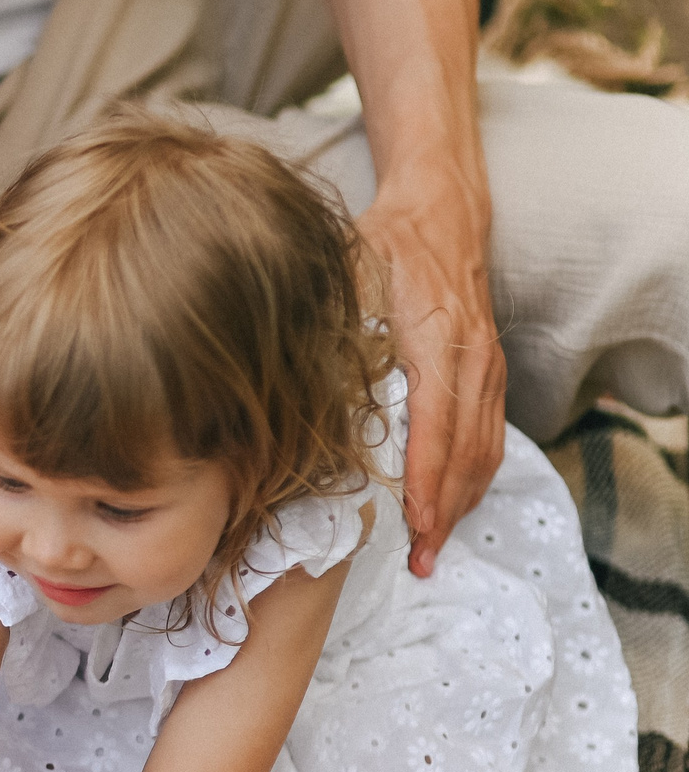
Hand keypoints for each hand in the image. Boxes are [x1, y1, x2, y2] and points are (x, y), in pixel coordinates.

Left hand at [357, 172, 502, 577]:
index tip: (417, 523)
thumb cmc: (387, 240)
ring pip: (484, 450)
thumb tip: (282, 369)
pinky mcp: (490, 372)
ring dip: (462, 503)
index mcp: (438, 340)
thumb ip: (327, 322)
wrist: (442, 210)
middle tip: (421, 561)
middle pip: (466, 451)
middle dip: (446, 511)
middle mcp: (473, 360)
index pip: (436, 426)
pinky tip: (452, 506)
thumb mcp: (351, 271)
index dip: (428, 480)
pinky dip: (473, 477)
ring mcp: (488, 368)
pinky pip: (490, 435)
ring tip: (434, 548)